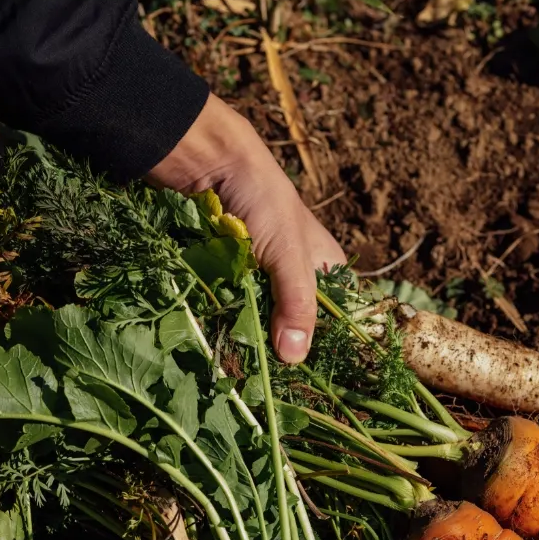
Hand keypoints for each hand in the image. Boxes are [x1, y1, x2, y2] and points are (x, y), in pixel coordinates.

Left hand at [147, 94, 347, 363]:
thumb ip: (295, 303)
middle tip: (260, 379)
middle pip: (288, 322)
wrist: (206, 159)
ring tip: (232, 367)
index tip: (305, 381)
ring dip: (242, 336)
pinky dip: (216, 319)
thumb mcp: (287, 252)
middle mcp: (290, 271)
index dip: (321, 345)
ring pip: (252, 317)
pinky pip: (221, 306)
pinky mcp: (220, 271)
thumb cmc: (260, 197)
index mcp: (322, 265)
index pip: (332, 317)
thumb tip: (295, 359)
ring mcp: (253, 272)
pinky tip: (209, 342)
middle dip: (274, 345)